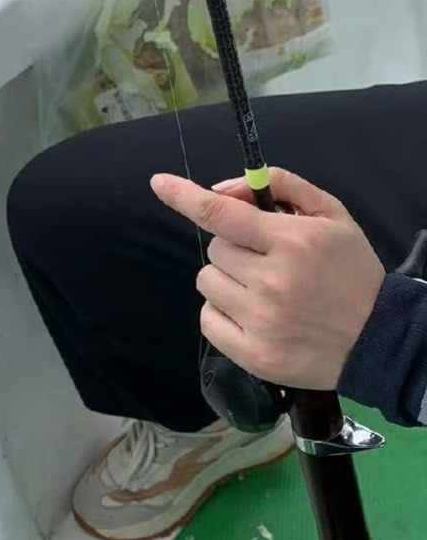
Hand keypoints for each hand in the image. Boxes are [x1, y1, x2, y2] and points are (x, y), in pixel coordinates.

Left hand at [151, 164, 386, 390]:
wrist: (380, 340)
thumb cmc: (351, 271)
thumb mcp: (331, 215)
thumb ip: (282, 186)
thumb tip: (223, 188)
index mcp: (291, 242)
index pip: (221, 214)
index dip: (184, 196)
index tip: (159, 183)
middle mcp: (272, 282)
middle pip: (214, 249)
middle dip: (235, 249)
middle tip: (268, 262)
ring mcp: (262, 322)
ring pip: (207, 282)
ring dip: (228, 280)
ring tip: (265, 290)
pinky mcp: (255, 356)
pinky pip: (208, 320)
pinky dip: (222, 313)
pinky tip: (253, 315)